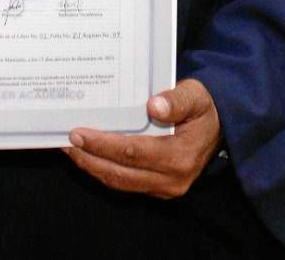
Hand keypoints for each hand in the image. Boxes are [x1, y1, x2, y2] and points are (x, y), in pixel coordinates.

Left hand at [63, 78, 222, 199]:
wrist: (219, 128)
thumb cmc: (203, 108)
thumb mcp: (195, 96)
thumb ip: (176, 100)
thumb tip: (154, 106)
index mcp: (181, 156)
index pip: (133, 152)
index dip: (103, 144)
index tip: (78, 133)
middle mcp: (172, 180)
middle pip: (120, 172)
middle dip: (89, 158)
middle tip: (65, 142)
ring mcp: (164, 188)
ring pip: (119, 181)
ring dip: (91, 167)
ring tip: (69, 149)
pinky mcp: (157, 188)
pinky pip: (124, 182)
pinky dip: (103, 170)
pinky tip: (87, 156)